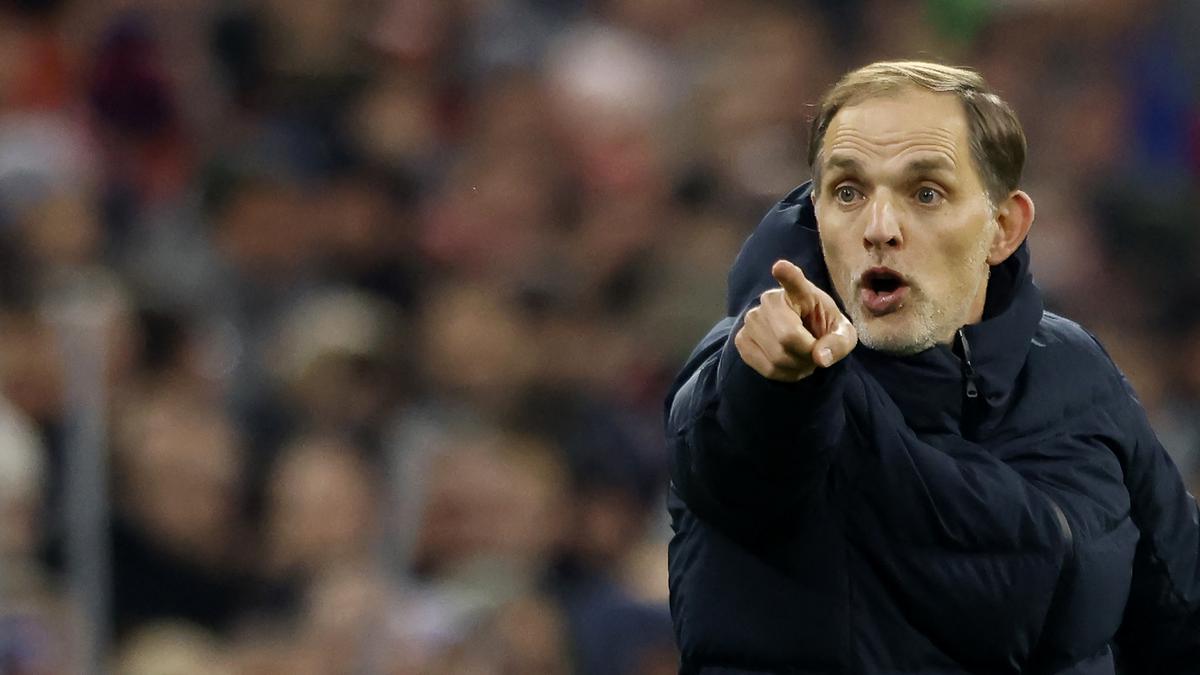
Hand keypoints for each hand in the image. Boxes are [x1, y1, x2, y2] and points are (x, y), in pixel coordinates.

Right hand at [734, 260, 857, 381]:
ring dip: (797, 367)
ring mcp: (751, 319)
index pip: (793, 281)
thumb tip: (821, 357)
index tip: (781, 267)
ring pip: (777, 357)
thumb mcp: (844, 335)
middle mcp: (770, 300)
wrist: (801, 339)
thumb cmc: (824, 330)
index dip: (787, 275)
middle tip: (815, 354)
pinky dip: (783, 374)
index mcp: (801, 292)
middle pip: (788, 338)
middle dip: (807, 355)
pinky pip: (766, 368)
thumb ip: (838, 343)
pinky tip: (788, 365)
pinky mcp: (741, 338)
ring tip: (803, 358)